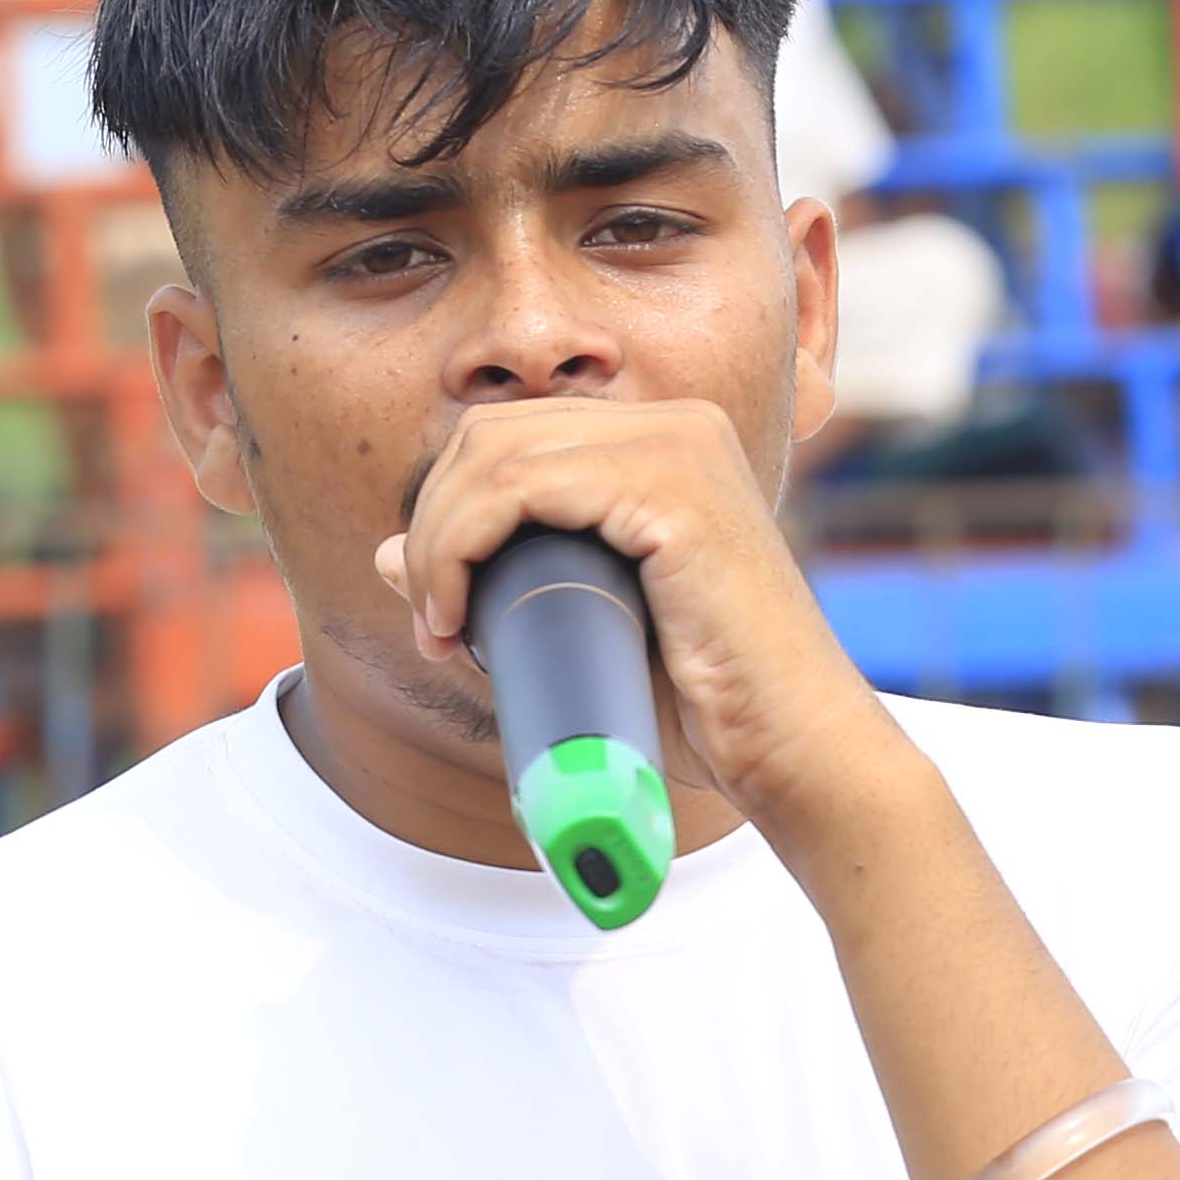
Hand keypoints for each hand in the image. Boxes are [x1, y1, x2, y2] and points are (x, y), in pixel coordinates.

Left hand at [370, 394, 902, 845]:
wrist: (795, 755)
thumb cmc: (701, 707)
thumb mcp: (576, 630)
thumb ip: (494, 583)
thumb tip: (385, 551)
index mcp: (660, 443)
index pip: (506, 437)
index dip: (445, 517)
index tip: (437, 616)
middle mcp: (675, 424)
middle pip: (488, 434)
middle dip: (433, 528)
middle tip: (433, 625)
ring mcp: (678, 445)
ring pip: (492, 456)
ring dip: (439, 545)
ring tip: (442, 628)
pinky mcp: (673, 484)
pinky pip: (521, 485)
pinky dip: (464, 546)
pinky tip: (459, 613)